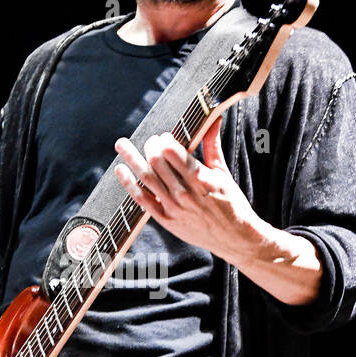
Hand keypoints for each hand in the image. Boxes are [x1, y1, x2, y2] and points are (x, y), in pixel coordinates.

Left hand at [113, 117, 258, 260]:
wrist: (234, 238)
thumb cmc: (231, 203)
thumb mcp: (223, 173)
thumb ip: (213, 145)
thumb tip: (213, 118)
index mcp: (201, 178)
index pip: (173, 153)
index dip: (164, 140)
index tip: (164, 137)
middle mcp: (185, 193)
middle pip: (157, 162)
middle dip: (150, 146)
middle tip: (150, 141)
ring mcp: (174, 208)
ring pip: (146, 178)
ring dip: (131, 158)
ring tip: (121, 144)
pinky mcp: (167, 220)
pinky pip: (142, 200)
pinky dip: (129, 184)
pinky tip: (121, 170)